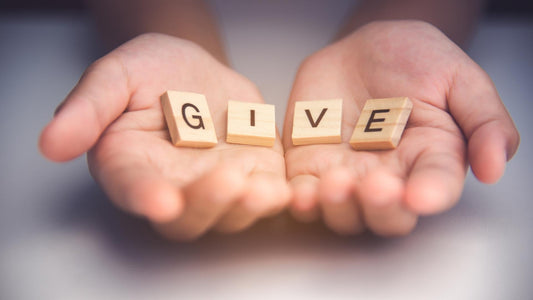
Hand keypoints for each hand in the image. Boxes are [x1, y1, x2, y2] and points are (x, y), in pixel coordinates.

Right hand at [40, 33, 288, 240]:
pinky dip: (278, 198)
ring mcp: (215, 185)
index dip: (146, 198)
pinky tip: (290, 189)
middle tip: (226, 180)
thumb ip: (88, 108)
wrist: (197, 72)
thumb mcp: (117, 75)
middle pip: (187, 216)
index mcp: (132, 165)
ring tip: (265, 190)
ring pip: (229, 213)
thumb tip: (50, 144)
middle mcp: (174, 186)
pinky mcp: (251, 176)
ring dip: (248, 207)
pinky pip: (265, 196)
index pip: (134, 189)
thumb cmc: (152, 72)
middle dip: (208, 205)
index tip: (160, 201)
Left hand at [283, 21, 518, 235]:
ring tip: (335, 184)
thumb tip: (493, 167)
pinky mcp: (311, 168)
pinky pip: (303, 195)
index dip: (429, 195)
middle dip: (380, 208)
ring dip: (338, 207)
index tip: (421, 195)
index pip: (434, 187)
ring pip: (343, 213)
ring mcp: (348, 176)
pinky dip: (300, 202)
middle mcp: (390, 177)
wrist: (362, 50)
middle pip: (387, 215)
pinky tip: (299, 195)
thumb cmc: (414, 62)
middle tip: (376, 186)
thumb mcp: (458, 79)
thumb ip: (483, 120)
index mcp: (430, 160)